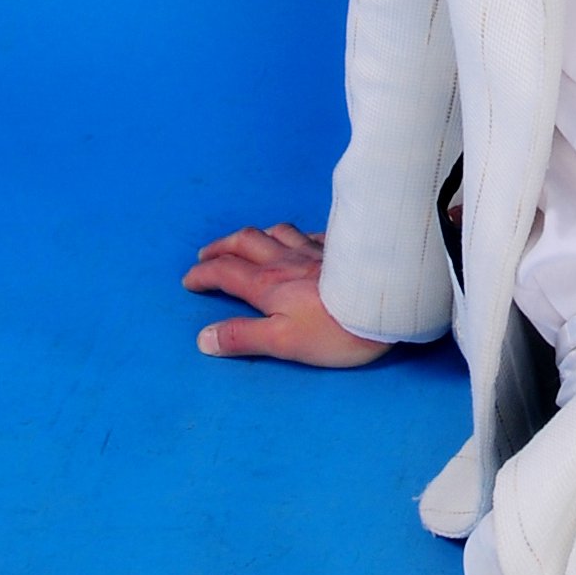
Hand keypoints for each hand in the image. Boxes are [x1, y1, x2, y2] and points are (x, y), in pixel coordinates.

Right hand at [181, 224, 390, 365]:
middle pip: (246, 242)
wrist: (386, 306)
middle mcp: (288, 260)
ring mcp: (316, 251)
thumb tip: (204, 337)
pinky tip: (302, 239)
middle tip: (207, 254)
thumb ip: (243, 337)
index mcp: (269, 285)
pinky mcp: (343, 249)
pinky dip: (297, 234)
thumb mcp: (283, 342)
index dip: (203, 274)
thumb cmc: (336, 330)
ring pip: (278, 231)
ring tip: (248, 242)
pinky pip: (312, 233)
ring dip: (256, 235)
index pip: (226, 272)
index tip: (189, 280)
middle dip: (222, 247)